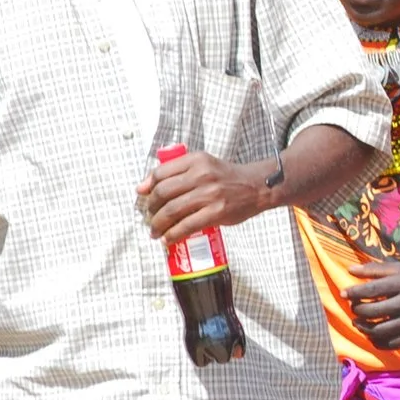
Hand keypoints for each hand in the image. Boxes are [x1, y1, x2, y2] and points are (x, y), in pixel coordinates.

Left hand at [138, 148, 273, 241]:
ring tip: (155, 232)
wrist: (256, 186)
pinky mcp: (217, 212)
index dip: (148, 186)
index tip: (143, 196)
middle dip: (151, 208)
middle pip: (163, 193)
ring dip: (158, 224)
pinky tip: (168, 239)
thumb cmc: (227, 177)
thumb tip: (143, 187)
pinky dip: (173, 234)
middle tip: (150, 217)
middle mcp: (201, 175)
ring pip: (172, 210)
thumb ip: (177, 172)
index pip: (161, 172)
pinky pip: (187, 225)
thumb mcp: (203, 165)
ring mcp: (209, 194)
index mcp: (196, 160)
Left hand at [344, 261, 399, 350]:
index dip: (353, 293)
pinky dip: (376, 342)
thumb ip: (377, 269)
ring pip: (378, 330)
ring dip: (363, 328)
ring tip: (359, 322)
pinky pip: (390, 344)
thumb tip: (350, 271)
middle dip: (357, 310)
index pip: (371, 290)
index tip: (344, 294)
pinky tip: (372, 335)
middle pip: (372, 311)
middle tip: (355, 308)